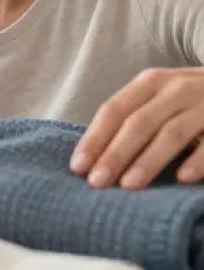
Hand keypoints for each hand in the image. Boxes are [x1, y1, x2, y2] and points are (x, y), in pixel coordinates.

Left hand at [70, 67, 203, 189]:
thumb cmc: (188, 100)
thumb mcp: (159, 97)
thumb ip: (132, 117)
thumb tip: (93, 157)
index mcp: (150, 83)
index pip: (114, 110)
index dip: (95, 138)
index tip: (78, 167)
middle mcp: (175, 89)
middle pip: (138, 123)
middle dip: (115, 154)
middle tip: (97, 182)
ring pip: (171, 133)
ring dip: (148, 161)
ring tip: (129, 186)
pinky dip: (197, 160)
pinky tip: (182, 178)